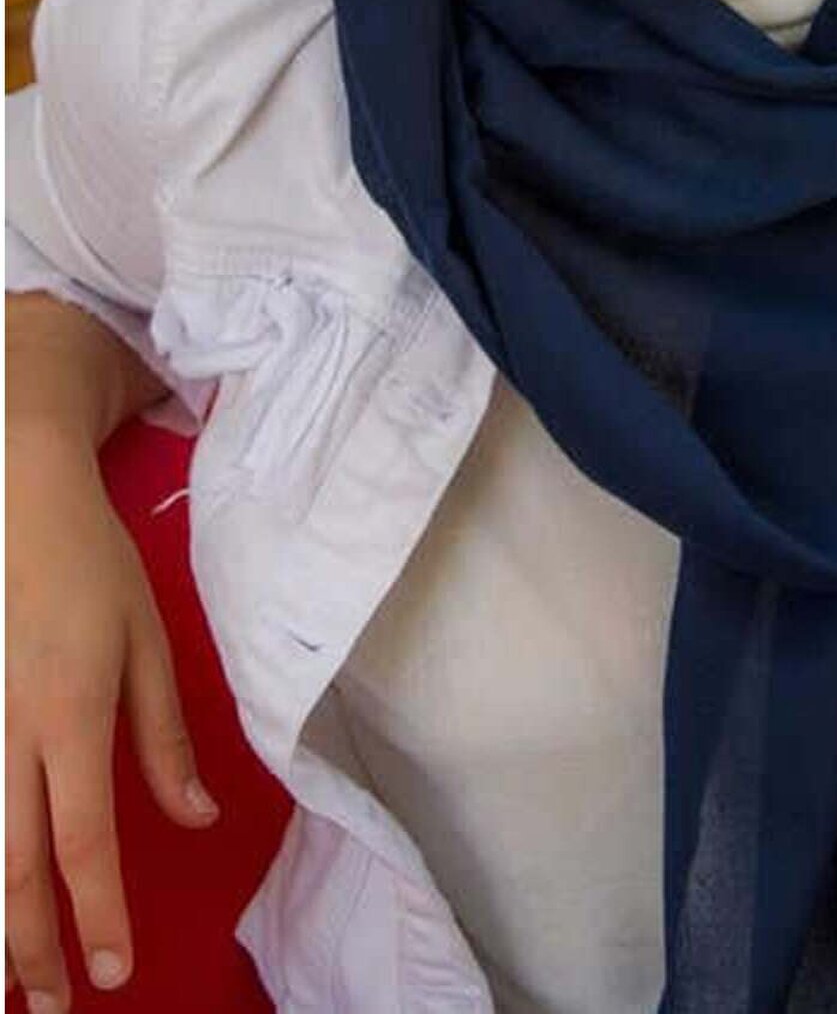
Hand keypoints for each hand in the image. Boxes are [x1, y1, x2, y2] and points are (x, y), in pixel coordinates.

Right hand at [5, 422, 219, 1008]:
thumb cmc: (91, 565)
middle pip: (10, 866)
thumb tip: (195, 820)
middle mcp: (6, 731)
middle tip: (53, 1007)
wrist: (13, 497)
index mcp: (69, 713)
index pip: (82, 840)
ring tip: (10, 984)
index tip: (112, 973)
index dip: (96, 914)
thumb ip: (164, 739)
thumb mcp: (148, 641)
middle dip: (31, 947)